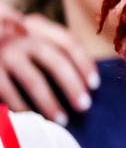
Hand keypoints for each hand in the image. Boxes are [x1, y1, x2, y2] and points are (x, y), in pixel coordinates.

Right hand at [0, 7, 98, 123]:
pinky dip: (22, 107)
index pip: (68, 42)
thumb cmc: (9, 41)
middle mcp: (21, 36)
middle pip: (55, 61)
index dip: (84, 64)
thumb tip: (84, 79)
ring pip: (33, 80)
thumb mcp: (29, 33)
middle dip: (72, 86)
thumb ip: (50, 46)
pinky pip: (8, 92)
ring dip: (50, 103)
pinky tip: (32, 118)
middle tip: (84, 106)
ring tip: (62, 121)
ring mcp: (5, 53)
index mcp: (36, 26)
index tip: (95, 85)